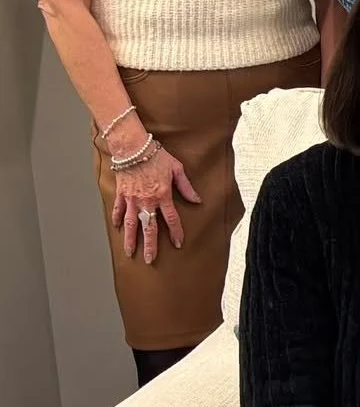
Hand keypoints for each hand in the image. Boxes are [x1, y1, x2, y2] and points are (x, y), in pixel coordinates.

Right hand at [111, 142, 199, 263]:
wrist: (132, 147)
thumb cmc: (156, 155)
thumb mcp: (177, 169)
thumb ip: (186, 187)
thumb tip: (197, 200)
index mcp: (162, 196)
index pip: (171, 220)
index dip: (175, 233)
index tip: (177, 244)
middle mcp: (146, 201)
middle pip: (148, 228)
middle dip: (150, 245)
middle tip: (150, 259)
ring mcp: (131, 199)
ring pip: (130, 224)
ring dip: (130, 239)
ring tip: (130, 252)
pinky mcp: (121, 193)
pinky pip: (118, 209)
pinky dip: (116, 219)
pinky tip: (117, 228)